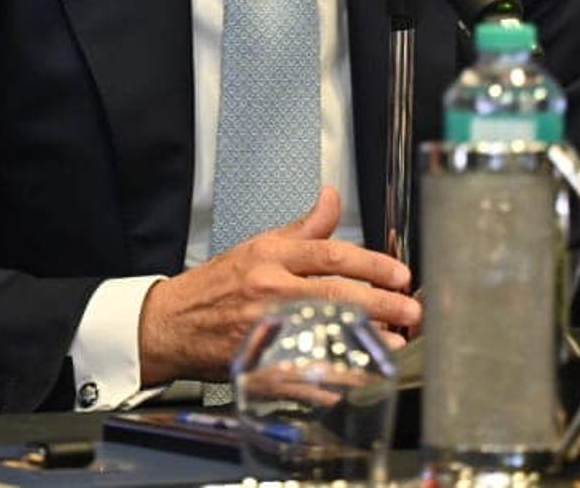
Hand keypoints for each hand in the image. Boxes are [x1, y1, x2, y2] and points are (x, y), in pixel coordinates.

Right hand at [137, 185, 419, 383]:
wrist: (169, 323)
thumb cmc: (218, 285)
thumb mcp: (259, 246)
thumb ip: (303, 228)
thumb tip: (332, 198)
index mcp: (270, 259)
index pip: (328, 255)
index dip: (369, 264)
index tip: (400, 274)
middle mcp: (268, 292)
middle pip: (332, 295)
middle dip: (377, 304)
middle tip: (410, 311)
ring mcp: (262, 331)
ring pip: (320, 337)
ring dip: (361, 344)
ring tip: (392, 346)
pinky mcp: (256, 366)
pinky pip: (298, 376)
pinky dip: (327, 381)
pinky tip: (354, 381)